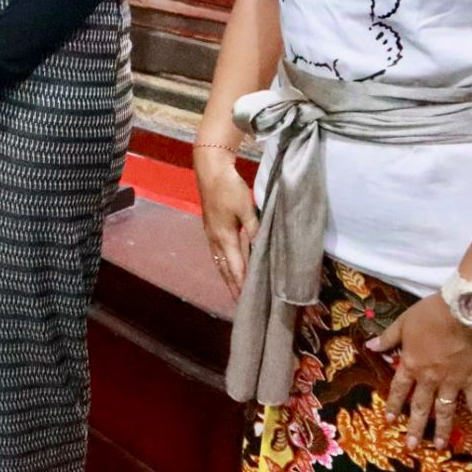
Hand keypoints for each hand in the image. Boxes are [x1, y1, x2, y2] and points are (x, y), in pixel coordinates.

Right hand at [194, 146, 258, 297]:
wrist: (210, 169)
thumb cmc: (229, 187)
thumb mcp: (246, 208)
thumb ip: (255, 229)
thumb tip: (262, 248)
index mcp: (225, 237)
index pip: (235, 267)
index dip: (242, 284)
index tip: (247, 300)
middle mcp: (215, 239)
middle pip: (223, 268)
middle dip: (232, 285)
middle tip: (239, 302)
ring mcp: (210, 233)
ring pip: (218, 261)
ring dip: (226, 276)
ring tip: (233, 289)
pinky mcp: (210, 226)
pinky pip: (216, 252)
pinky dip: (221, 264)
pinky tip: (225, 265)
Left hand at [369, 294, 471, 449]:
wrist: (465, 311)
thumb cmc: (431, 314)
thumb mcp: (403, 322)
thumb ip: (388, 338)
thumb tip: (369, 346)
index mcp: (411, 364)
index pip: (399, 388)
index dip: (393, 404)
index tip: (389, 421)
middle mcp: (430, 378)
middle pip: (421, 406)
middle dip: (415, 427)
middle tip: (411, 446)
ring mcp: (453, 381)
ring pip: (446, 410)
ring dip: (443, 430)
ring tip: (441, 447)